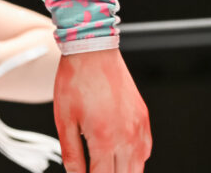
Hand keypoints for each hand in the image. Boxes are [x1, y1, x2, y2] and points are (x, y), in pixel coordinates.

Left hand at [54, 49, 149, 172]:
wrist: (92, 51)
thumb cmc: (74, 80)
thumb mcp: (64, 119)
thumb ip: (71, 153)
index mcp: (103, 139)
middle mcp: (126, 137)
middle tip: (95, 170)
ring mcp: (139, 128)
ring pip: (138, 167)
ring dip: (123, 171)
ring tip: (107, 167)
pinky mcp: (144, 118)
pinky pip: (146, 150)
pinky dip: (136, 159)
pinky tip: (121, 156)